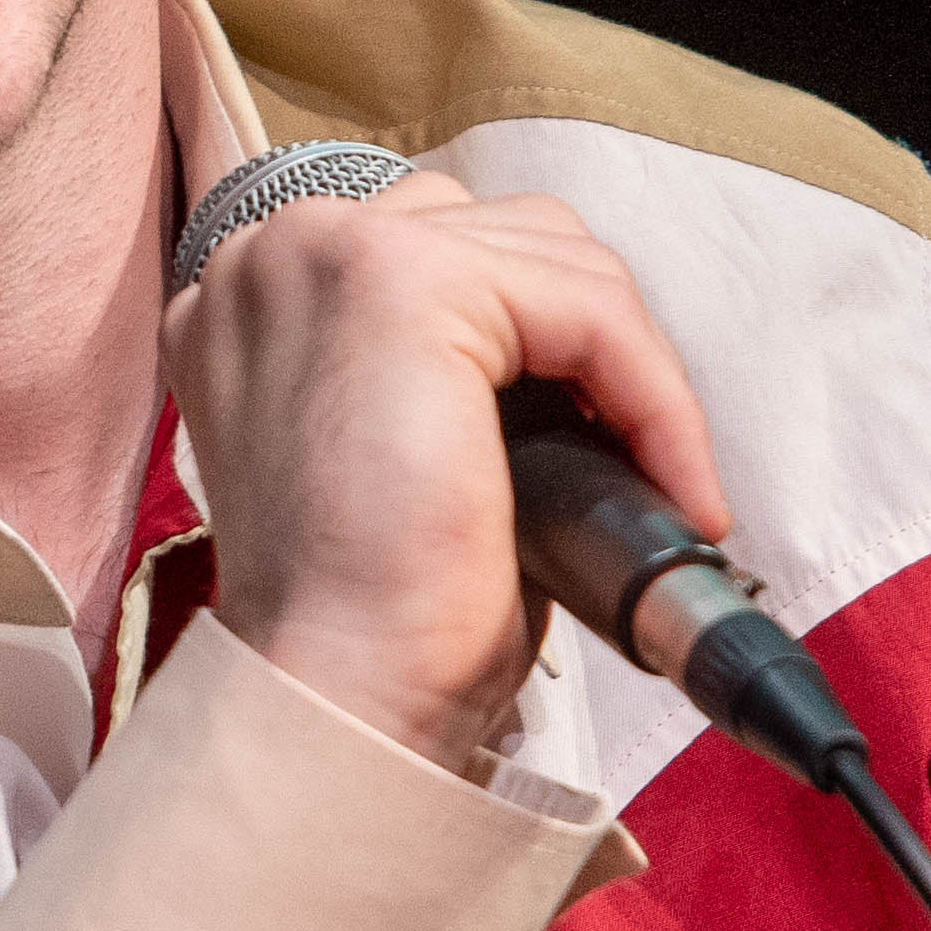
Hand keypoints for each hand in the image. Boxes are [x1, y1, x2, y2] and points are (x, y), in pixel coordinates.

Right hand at [161, 176, 727, 769]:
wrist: (338, 697)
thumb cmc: (368, 621)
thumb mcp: (396, 459)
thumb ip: (442, 379)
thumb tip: (574, 367)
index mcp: (257, 300)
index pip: (441, 251)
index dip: (539, 340)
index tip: (601, 440)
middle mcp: (271, 254)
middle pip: (503, 233)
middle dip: (589, 339)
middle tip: (635, 459)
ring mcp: (326, 252)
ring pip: (557, 260)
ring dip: (631, 369)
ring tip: (655, 479)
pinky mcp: (403, 280)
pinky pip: (591, 310)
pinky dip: (656, 397)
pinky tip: (673, 487)